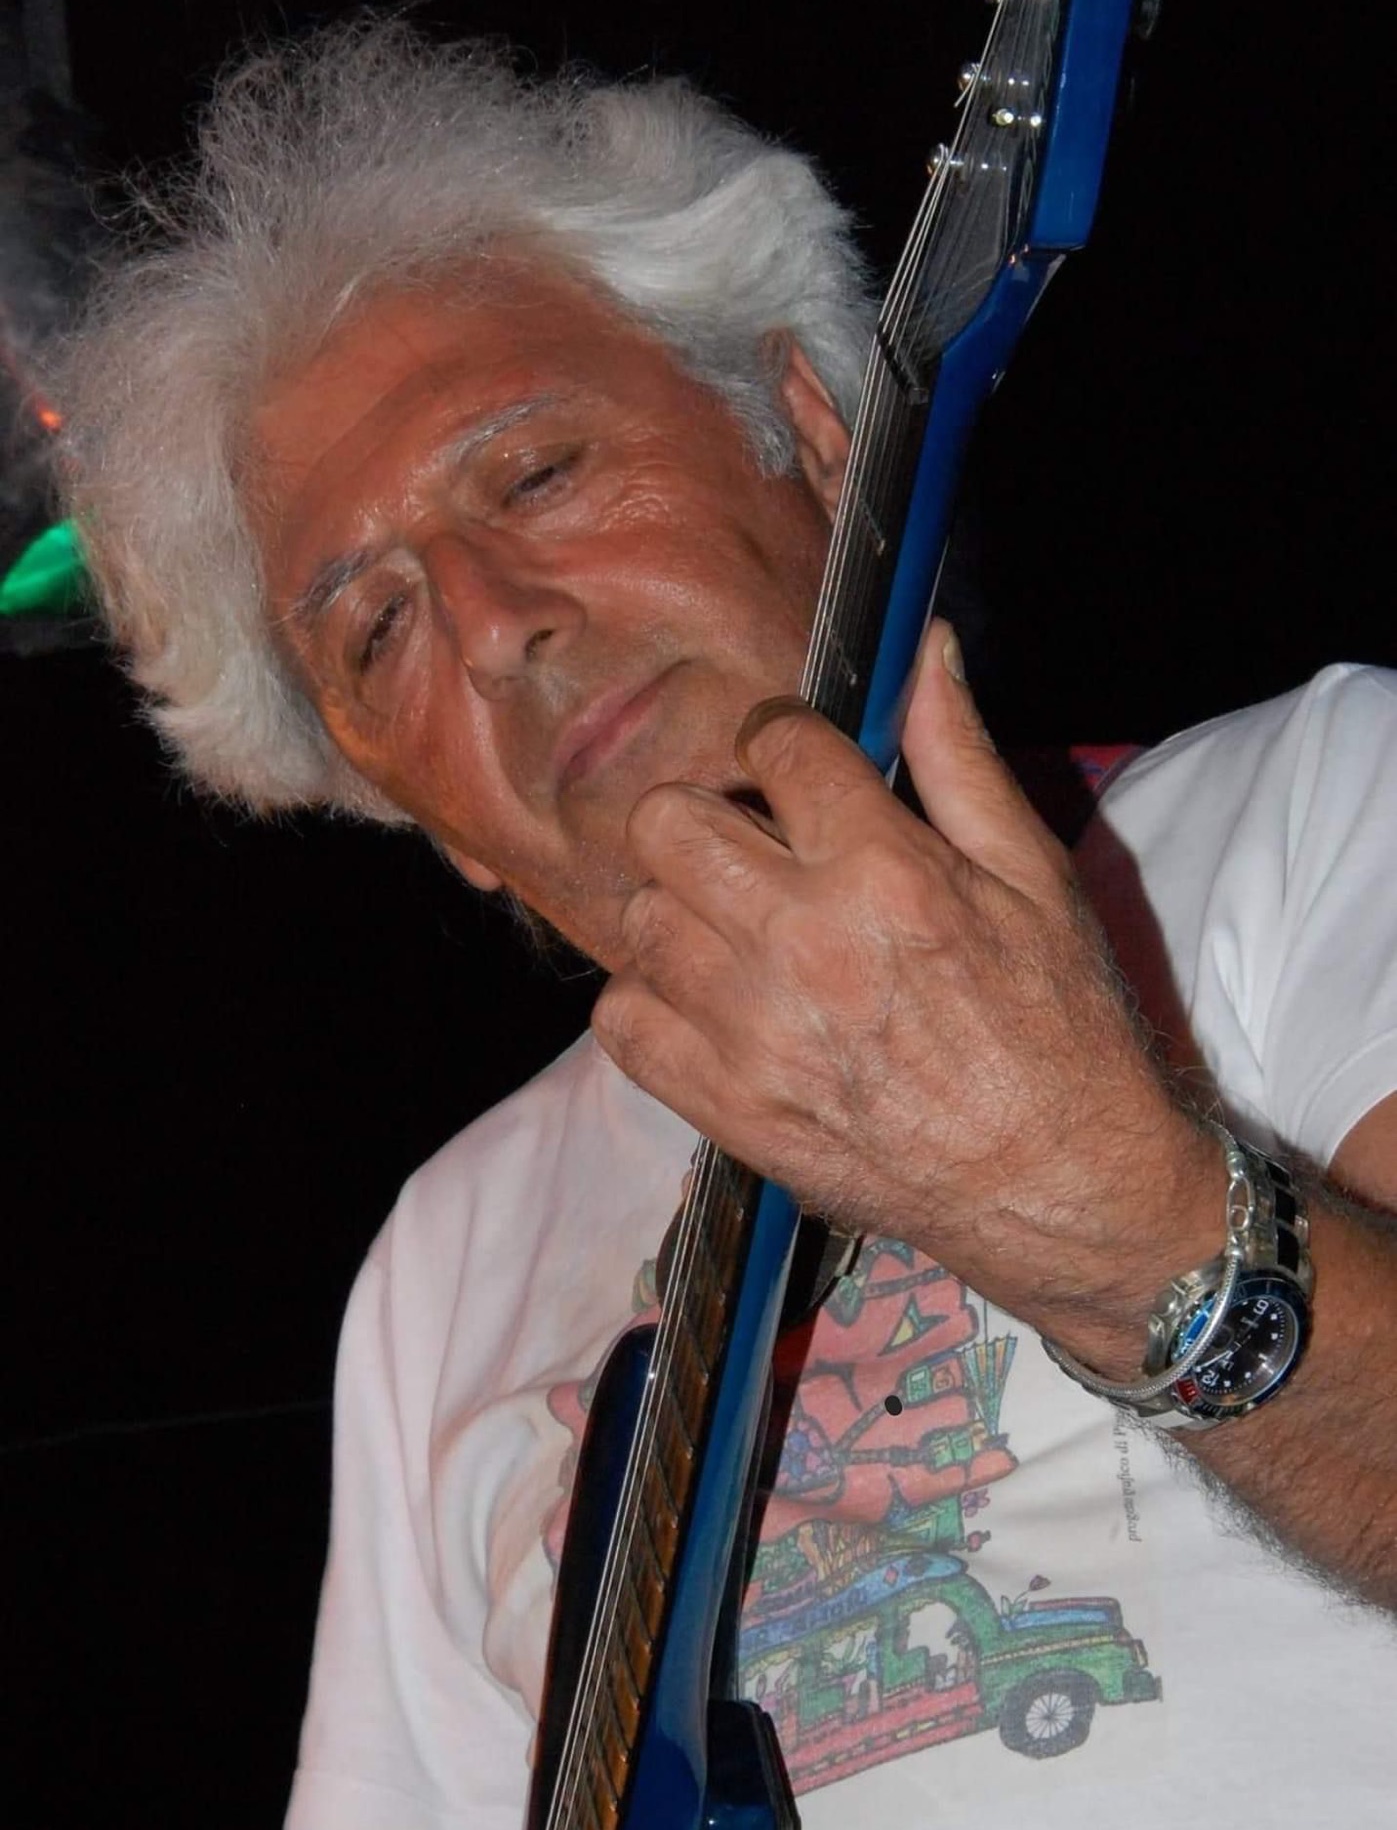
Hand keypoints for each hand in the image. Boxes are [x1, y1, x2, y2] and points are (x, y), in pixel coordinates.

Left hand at [592, 620, 1219, 1360]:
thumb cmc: (1062, 1027)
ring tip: (737, 928)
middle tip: (755, 846)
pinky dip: (651, 1002)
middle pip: (669, 820)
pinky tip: (707, 1000)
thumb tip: (925, 644)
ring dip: (681, 907)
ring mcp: (750, 1030)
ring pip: (639, 914)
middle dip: (709, 813)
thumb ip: (960, 755)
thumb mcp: (1035, 875)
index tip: (797, 766)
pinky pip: (622, 1021)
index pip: (775, 744)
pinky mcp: (723, 1105)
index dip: (784, 741)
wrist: (1060, 1186)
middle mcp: (801, 941)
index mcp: (883, 870)